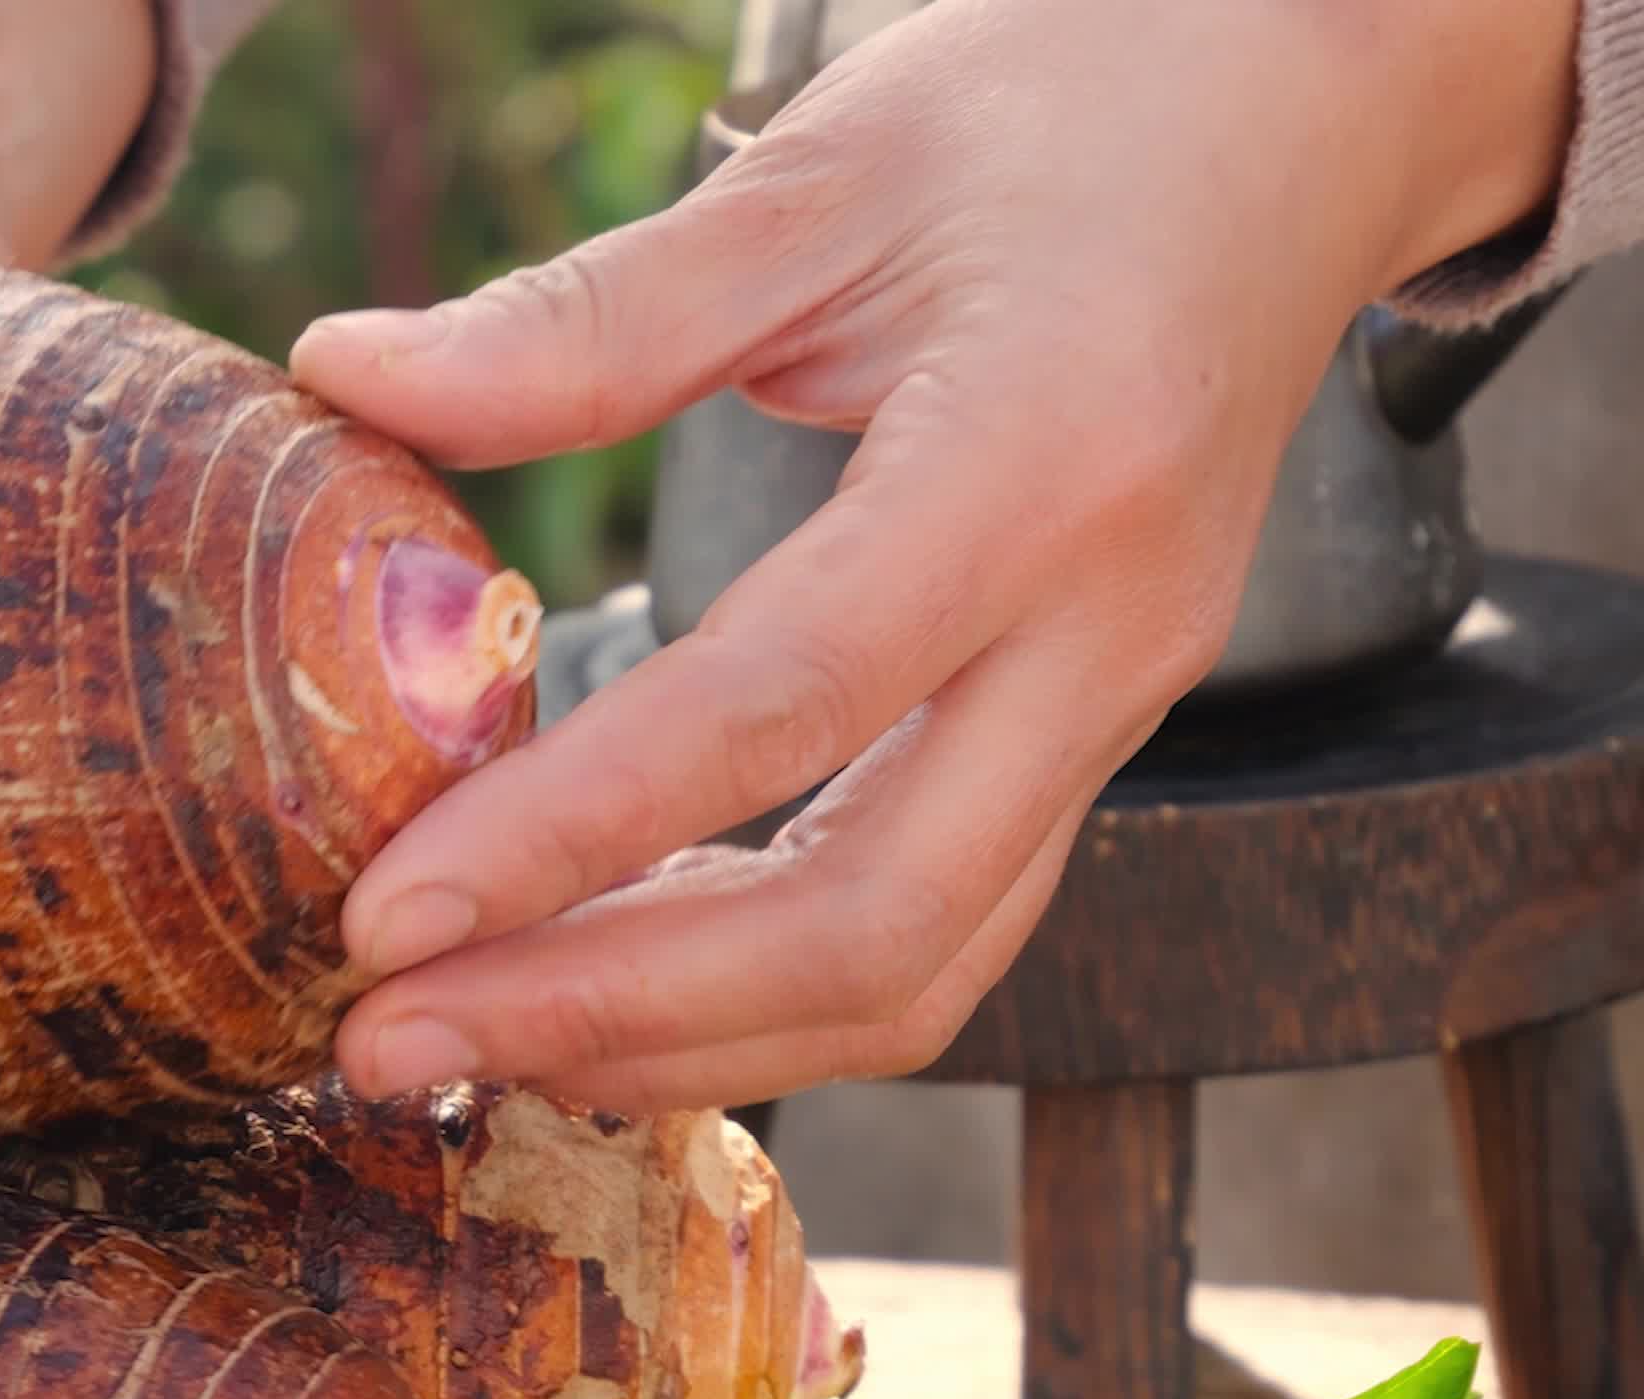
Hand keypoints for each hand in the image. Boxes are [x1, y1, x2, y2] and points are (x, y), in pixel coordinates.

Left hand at [295, 0, 1579, 1113]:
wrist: (1300, 119)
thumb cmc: (1073, 112)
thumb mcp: (825, 174)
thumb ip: (591, 311)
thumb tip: (343, 376)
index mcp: (1042, 469)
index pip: (779, 707)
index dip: (569, 840)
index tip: (386, 921)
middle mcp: (1108, 637)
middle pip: (869, 924)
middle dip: (611, 1014)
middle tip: (384, 1041)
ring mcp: (1117, 714)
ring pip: (913, 974)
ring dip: (680, 1041)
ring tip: (467, 1041)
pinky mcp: (1088, 745)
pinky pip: (934, 933)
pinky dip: (759, 998)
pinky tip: (603, 989)